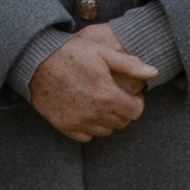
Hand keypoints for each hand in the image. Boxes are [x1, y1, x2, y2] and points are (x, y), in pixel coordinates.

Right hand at [27, 23, 155, 142]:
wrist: (36, 62)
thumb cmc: (70, 53)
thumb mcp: (102, 52)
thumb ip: (130, 64)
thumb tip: (154, 72)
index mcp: (107, 95)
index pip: (135, 111)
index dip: (137, 102)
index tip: (131, 94)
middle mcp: (95, 113)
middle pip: (122, 122)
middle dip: (124, 110)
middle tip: (116, 96)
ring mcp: (79, 122)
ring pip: (106, 131)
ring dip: (108, 119)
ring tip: (101, 103)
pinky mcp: (64, 127)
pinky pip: (86, 136)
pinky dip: (90, 127)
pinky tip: (87, 111)